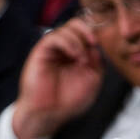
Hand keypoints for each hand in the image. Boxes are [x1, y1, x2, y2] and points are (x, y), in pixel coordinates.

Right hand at [12, 17, 103, 138]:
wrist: (49, 114)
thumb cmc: (68, 101)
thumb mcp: (92, 81)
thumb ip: (97, 63)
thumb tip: (96, 48)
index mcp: (75, 55)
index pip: (85, 33)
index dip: (94, 35)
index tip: (98, 47)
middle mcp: (64, 50)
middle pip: (75, 25)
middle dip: (87, 31)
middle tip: (93, 43)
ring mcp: (52, 50)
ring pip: (66, 28)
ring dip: (78, 40)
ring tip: (81, 59)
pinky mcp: (41, 52)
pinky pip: (54, 37)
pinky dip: (68, 42)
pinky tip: (74, 55)